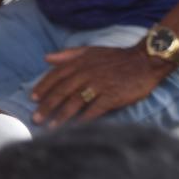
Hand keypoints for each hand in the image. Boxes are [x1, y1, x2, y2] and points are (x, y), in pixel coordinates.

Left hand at [30, 44, 169, 127]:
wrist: (146, 61)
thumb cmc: (118, 57)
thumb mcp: (92, 50)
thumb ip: (68, 54)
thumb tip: (47, 58)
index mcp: (81, 62)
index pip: (56, 75)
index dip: (43, 87)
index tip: (33, 99)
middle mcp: (87, 73)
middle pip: (62, 91)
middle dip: (47, 106)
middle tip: (36, 118)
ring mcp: (100, 85)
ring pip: (74, 102)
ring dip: (61, 116)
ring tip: (50, 127)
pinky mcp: (112, 96)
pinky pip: (94, 110)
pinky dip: (83, 120)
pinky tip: (74, 128)